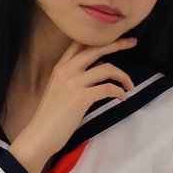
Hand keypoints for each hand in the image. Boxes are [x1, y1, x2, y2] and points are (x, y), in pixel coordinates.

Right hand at [15, 36, 138, 156]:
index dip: (101, 38)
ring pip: (107, 68)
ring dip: (123, 76)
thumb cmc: (52, 116)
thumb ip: (76, 75)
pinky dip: (119, 92)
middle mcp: (66, 70)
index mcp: (60, 67)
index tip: (117, 38)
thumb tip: (99, 66)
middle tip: (132, 42)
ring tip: (130, 85)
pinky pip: (109, 88)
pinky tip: (122, 98)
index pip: (81, 43)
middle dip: (117, 43)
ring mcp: (73, 83)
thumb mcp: (60, 89)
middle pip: (96, 48)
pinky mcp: (81, 98)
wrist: (40, 135)